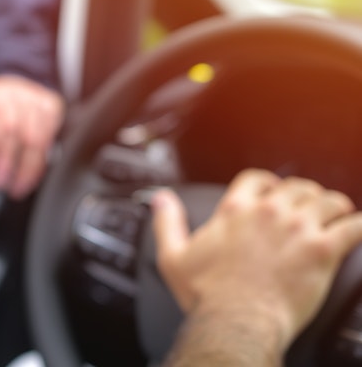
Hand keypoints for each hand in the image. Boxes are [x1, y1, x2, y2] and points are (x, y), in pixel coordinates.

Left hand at [0, 73, 63, 199]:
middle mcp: (12, 96)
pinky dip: (39, 163)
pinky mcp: (51, 110)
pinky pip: (49, 139)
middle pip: (12, 129)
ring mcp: (33, 102)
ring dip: (25, 166)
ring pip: (33, 136)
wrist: (20, 82)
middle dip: (6, 158)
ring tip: (14, 188)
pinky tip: (30, 179)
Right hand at [152, 169, 361, 354]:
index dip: (269, 183)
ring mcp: (297, 228)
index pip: (258, 180)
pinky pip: (354, 227)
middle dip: (306, 194)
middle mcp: (268, 212)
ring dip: (336, 206)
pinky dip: (359, 226)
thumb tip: (160, 199)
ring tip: (339, 214)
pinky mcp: (322, 250)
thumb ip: (166, 222)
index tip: (275, 191)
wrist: (236, 322)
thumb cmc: (206, 294)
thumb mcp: (173, 256)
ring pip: (328, 201)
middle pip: (297, 187)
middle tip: (311, 206)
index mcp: (234, 210)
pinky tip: (358, 229)